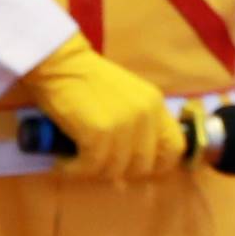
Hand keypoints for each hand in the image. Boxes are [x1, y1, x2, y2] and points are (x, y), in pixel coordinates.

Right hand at [26, 43, 189, 182]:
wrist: (60, 63)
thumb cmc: (85, 81)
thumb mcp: (126, 97)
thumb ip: (135, 123)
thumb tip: (130, 164)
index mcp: (155, 105)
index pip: (174, 148)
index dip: (157, 165)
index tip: (133, 167)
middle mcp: (146, 115)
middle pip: (144, 165)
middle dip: (118, 171)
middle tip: (96, 165)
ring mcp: (124, 124)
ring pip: (115, 169)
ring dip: (92, 171)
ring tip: (74, 162)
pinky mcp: (99, 132)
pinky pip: (91, 166)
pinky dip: (74, 169)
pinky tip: (63, 163)